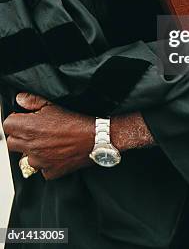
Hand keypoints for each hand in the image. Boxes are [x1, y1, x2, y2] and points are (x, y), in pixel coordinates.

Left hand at [4, 93, 154, 179]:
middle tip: (35, 131)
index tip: (24, 119)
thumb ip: (33, 101)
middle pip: (12, 143)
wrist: (97, 138)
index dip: (15, 120)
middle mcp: (31, 146)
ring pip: (26, 158)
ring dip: (33, 151)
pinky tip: (58, 154)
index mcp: (29, 127)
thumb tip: (20, 99)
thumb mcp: (54, 104)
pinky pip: (41, 169)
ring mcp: (39, 162)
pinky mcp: (50, 172)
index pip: (7, 125)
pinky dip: (47, 163)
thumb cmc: (77, 120)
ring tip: (49, 143)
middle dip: (20, 136)